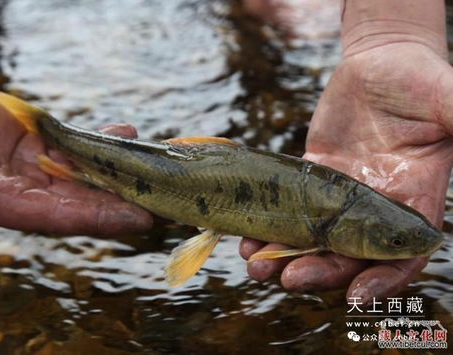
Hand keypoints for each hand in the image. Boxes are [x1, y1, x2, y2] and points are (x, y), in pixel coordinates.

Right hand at [0, 74, 152, 234]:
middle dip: (126, 197)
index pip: (66, 217)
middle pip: (86, 197)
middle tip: (167, 194)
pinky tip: (123, 130)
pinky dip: (100, 138)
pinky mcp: (34, 141)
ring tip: (154, 159)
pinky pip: (75, 143)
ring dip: (120, 166)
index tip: (144, 219)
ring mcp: (33, 165)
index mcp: (5, 204)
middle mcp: (26, 190)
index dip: (106, 218)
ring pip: (86, 169)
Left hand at [240, 42, 452, 302]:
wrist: (380, 61)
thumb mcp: (447, 100)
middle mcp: (374, 207)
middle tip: (289, 278)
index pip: (400, 255)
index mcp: (412, 199)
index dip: (382, 278)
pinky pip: (289, 209)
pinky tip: (246, 238)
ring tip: (257, 266)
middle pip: (347, 254)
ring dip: (285, 257)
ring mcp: (340, 195)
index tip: (355, 294)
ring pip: (312, 239)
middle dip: (319, 271)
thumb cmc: (419, 78)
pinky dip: (268, 227)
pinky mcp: (313, 177)